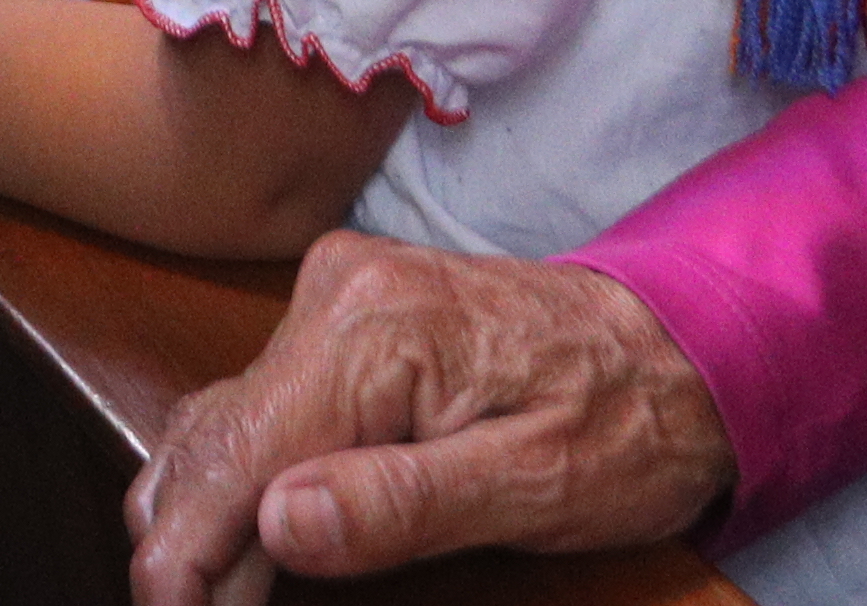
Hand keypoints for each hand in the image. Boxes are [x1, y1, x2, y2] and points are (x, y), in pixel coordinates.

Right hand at [123, 234, 730, 605]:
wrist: (681, 347)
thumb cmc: (626, 421)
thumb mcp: (535, 486)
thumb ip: (401, 504)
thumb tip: (276, 526)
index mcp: (373, 327)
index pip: (238, 453)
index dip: (185, 557)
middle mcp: (334, 292)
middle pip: (214, 438)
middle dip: (187, 547)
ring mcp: (335, 299)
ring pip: (223, 420)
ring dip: (206, 516)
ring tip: (212, 598)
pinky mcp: (344, 320)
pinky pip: (260, 404)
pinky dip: (239, 477)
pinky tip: (242, 539)